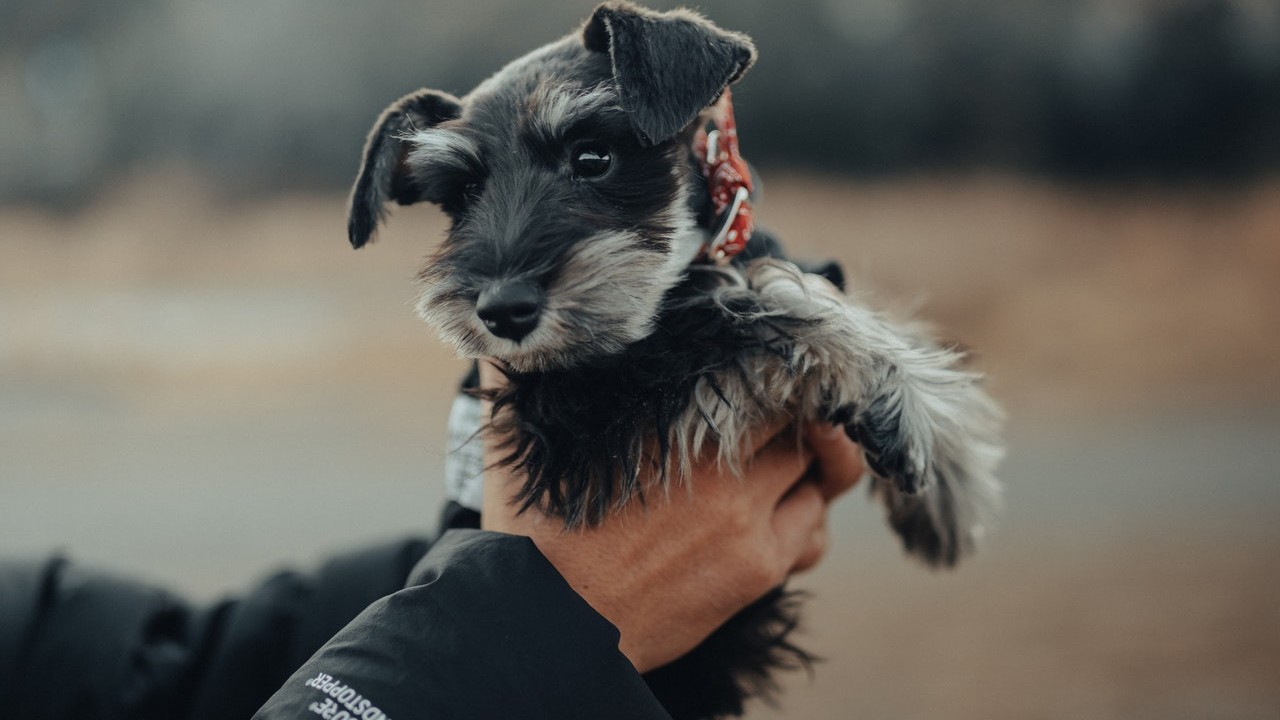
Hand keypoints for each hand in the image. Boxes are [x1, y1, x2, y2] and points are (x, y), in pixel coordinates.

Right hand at [478, 363, 863, 672]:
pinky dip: (808, 515)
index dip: (775, 357)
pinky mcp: (758, 567)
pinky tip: (780, 514)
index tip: (772, 358)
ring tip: (789, 458)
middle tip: (788, 405)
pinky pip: (814, 530)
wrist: (548, 625)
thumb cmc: (535, 532)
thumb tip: (520, 322)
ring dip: (812, 460)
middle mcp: (720, 462)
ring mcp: (746, 516)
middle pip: (801, 412)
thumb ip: (527, 370)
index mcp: (669, 418)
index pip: (761, 365)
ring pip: (819, 468)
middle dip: (800, 405)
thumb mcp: (524, 437)